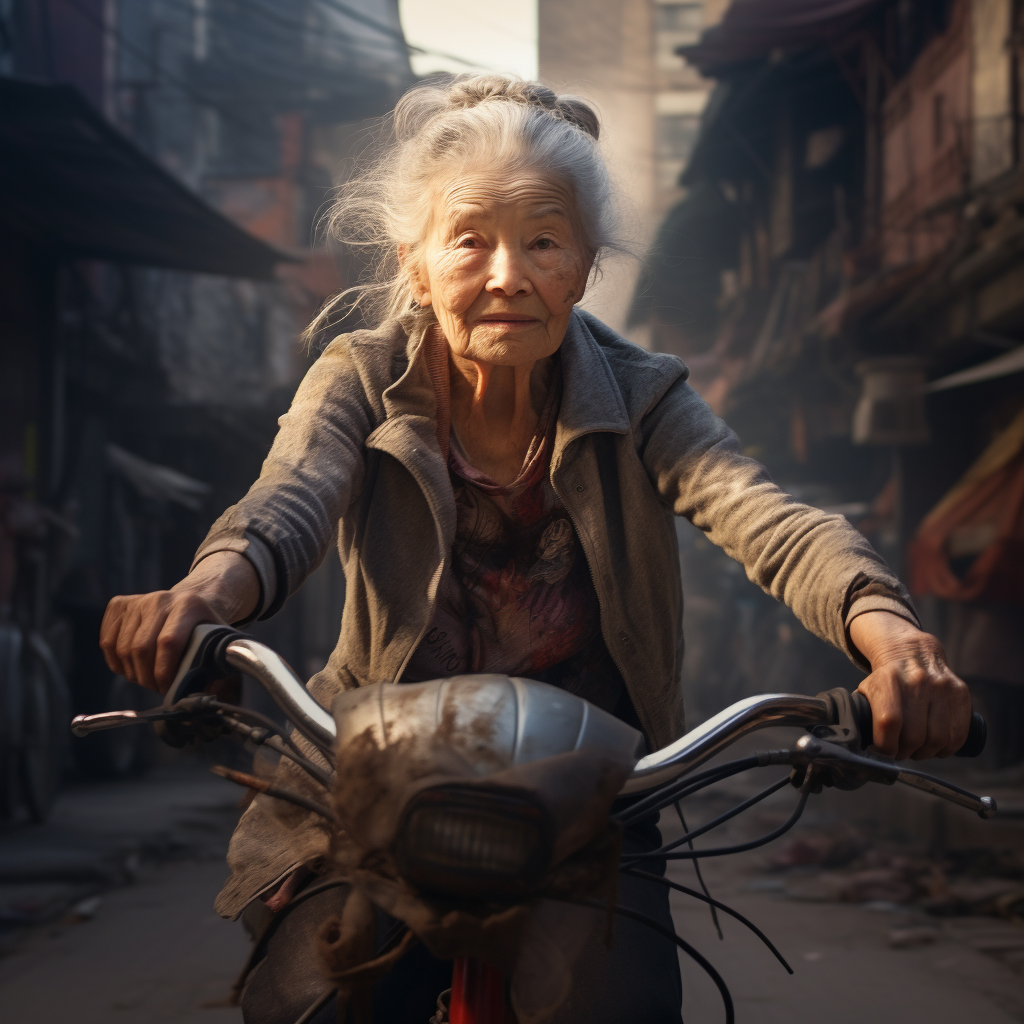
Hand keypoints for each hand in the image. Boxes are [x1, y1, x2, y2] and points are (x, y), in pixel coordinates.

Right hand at [99, 551, 258, 693]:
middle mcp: (160, 599)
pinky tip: (132, 667)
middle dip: (146, 678)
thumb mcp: (216, 641)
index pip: (168, 642)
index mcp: (189, 605)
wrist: (188, 602)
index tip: (169, 688)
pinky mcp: (118, 604)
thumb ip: (214, 665)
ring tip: (147, 679)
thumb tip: (206, 695)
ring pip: (122, 648)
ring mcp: (137, 600)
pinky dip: (117, 663)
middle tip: (157, 688)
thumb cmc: (203, 628)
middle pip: (141, 648)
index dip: (164, 672)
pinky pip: (107, 642)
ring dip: (132, 673)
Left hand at [849, 611, 971, 759]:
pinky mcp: (960, 693)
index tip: (883, 750)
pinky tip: (936, 747)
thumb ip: (863, 714)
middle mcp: (918, 681)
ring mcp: (942, 687)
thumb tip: (859, 742)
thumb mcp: (867, 689)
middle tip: (901, 752)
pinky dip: (947, 748)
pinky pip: (958, 733)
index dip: (885, 745)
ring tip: (917, 750)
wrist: (912, 652)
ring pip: (938, 739)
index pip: (888, 722)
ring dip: (926, 753)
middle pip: (914, 736)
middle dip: (905, 752)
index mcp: (888, 679)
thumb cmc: (885, 680)